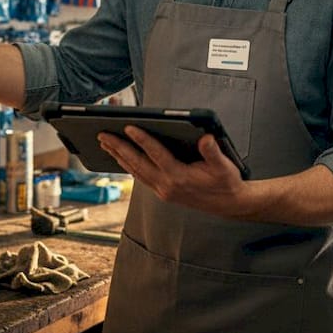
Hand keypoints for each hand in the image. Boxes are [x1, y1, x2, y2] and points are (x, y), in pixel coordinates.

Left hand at [98, 127, 255, 218]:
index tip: (128, 127)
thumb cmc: (226, 182)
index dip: (142, 139)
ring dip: (119, 157)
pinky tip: (122, 157)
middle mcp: (167, 186)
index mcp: (180, 177)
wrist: (229, 205)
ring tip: (105, 143)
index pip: (156, 154)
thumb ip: (213, 152)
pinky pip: (141, 177)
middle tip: (102, 134)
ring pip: (136, 171)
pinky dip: (129, 165)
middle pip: (137, 164)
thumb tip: (206, 138)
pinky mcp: (163, 192)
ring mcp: (163, 191)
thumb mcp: (224, 166)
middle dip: (118, 148)